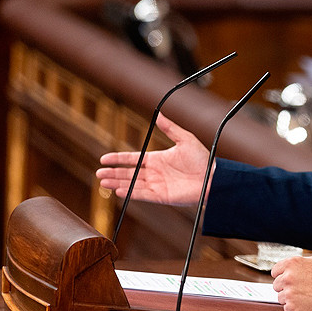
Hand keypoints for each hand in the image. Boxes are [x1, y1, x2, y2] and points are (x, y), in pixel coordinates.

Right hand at [96, 115, 210, 205]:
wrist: (213, 178)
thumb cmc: (202, 159)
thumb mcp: (185, 139)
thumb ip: (170, 128)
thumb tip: (158, 114)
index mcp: (157, 159)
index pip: (133, 159)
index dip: (118, 159)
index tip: (104, 158)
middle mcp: (154, 173)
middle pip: (128, 173)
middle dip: (113, 173)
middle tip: (99, 173)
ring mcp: (157, 185)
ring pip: (132, 184)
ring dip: (117, 183)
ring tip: (103, 182)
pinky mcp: (161, 196)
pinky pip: (142, 195)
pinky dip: (131, 193)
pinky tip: (119, 191)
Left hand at [271, 255, 311, 310]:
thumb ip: (300, 262)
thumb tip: (291, 266)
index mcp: (291, 264)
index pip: (275, 271)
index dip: (282, 275)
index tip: (289, 280)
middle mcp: (287, 277)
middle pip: (276, 285)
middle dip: (286, 287)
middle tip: (300, 289)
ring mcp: (288, 293)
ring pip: (281, 297)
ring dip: (290, 298)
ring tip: (305, 297)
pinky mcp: (292, 308)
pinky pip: (287, 308)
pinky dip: (295, 308)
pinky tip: (306, 304)